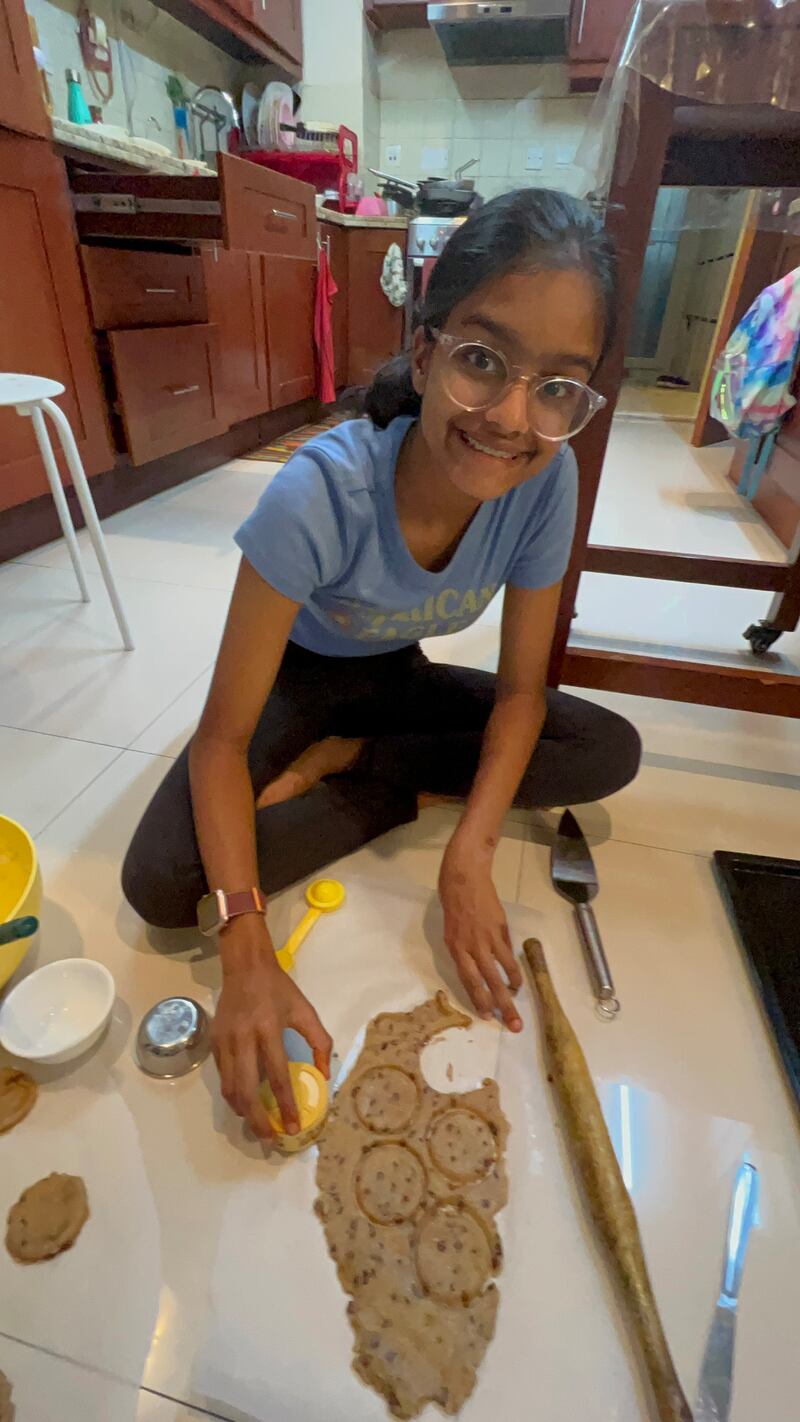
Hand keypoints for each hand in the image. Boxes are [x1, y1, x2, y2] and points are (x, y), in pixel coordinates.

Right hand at [212, 916, 332, 1139]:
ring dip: (243, 1112)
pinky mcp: (214, 1043)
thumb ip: (319, 1042)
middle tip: (269, 1138)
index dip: (286, 1106)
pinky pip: (223, 1077)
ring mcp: (224, 1042)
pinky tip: (246, 1102)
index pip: (278, 1076)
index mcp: (268, 1029)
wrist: (245, 967)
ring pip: (229, 1089)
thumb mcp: (305, 1010)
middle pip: (246, 1091)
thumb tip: (324, 1075)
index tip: (293, 1127)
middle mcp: (243, 1038)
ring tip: (258, 1125)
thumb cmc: (279, 989)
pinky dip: (234, 1094)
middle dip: (257, 1120)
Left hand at [439, 834, 522, 1031]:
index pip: (468, 980)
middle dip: (501, 1005)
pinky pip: (508, 951)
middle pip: (488, 982)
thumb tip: (479, 964)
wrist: (463, 875)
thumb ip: (464, 949)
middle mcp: (472, 946)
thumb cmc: (452, 901)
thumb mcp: (450, 929)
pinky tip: (517, 976)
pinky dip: (513, 965)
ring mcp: (488, 937)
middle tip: (513, 1024)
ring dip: (512, 986)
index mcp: (455, 947)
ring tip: (517, 999)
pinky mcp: (500, 927)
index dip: (479, 999)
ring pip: (503, 968)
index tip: (488, 1016)